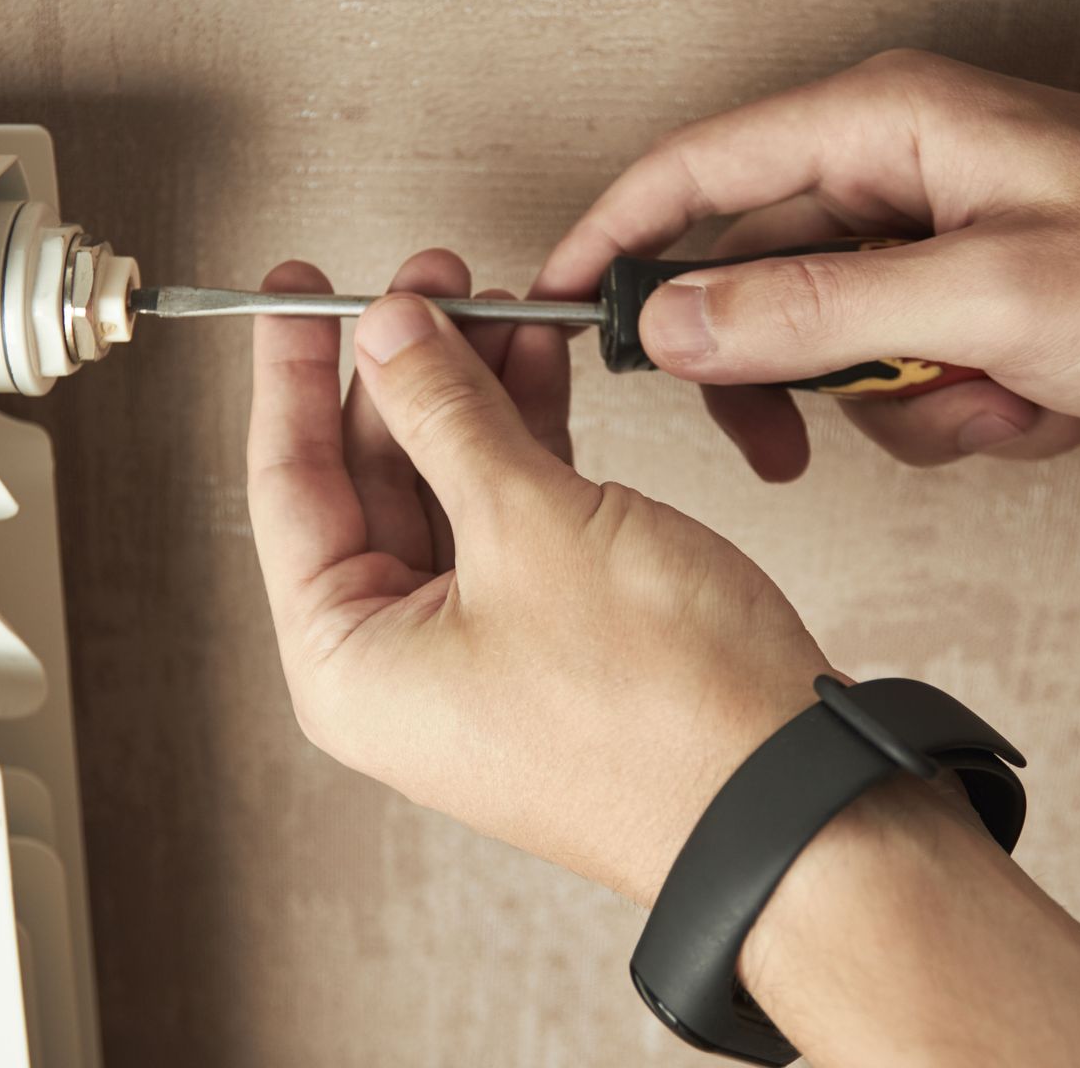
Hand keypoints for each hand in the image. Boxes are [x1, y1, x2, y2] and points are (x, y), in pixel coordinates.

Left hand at [246, 248, 829, 901]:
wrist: (792, 797)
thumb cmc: (661, 712)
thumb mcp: (529, 524)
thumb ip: (447, 414)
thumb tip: (391, 334)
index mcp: (347, 665)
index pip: (286, 486)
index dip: (291, 372)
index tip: (297, 292)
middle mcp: (398, 669)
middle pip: (367, 482)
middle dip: (401, 373)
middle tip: (428, 282)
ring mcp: (475, 657)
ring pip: (446, 492)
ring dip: (469, 398)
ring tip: (495, 307)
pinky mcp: (548, 643)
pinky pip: (509, 521)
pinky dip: (522, 443)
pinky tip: (536, 370)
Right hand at [535, 49, 1079, 476]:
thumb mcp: (985, 297)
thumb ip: (812, 312)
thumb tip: (676, 321)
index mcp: (889, 127)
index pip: (700, 171)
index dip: (617, 240)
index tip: (560, 307)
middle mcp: (902, 177)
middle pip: (755, 278)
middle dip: (778, 371)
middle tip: (778, 432)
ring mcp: (936, 247)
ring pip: (828, 350)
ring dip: (896, 405)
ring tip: (983, 397)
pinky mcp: (974, 310)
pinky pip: (901, 384)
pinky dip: (958, 416)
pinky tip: (1032, 401)